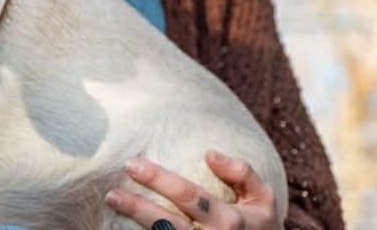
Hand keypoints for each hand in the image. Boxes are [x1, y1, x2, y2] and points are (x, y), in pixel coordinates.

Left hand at [105, 150, 279, 229]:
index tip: (133, 164)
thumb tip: (209, 154)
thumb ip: (242, 173)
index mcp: (230, 221)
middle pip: (169, 224)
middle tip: (112, 192)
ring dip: (136, 223)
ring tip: (113, 204)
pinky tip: (124, 228)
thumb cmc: (261, 226)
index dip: (159, 179)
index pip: (188, 196)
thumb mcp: (264, 199)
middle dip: (138, 207)